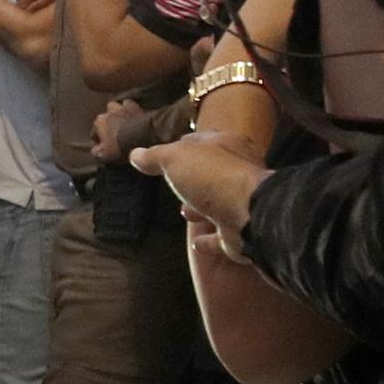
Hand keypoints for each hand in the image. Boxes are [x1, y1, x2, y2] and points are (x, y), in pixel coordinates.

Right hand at [92, 97, 150, 162]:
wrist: (142, 136)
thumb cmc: (121, 146)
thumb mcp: (105, 155)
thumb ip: (97, 152)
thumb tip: (95, 150)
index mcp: (99, 122)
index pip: (94, 133)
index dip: (99, 142)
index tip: (105, 148)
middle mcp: (108, 112)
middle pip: (104, 118)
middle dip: (107, 124)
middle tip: (114, 134)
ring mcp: (122, 107)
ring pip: (116, 108)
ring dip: (117, 114)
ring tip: (122, 123)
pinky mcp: (134, 107)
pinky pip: (129, 106)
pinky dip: (129, 110)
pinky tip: (132, 117)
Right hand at [131, 132, 264, 237]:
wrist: (248, 215)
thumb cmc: (212, 178)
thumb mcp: (175, 158)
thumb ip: (155, 156)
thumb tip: (135, 154)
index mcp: (227, 146)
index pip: (204, 140)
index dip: (185, 144)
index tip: (169, 151)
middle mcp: (238, 173)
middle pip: (212, 173)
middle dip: (194, 179)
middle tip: (177, 185)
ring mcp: (240, 204)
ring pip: (218, 204)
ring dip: (201, 208)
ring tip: (184, 214)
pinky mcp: (239, 233)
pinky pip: (219, 237)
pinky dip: (208, 240)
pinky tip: (196, 243)